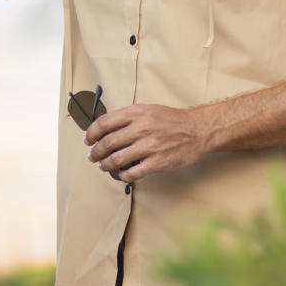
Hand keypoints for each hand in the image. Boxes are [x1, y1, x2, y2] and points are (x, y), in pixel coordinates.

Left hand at [84, 103, 212, 181]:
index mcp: (136, 113)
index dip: (91, 133)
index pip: (104, 123)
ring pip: (117, 159)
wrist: (197, 130)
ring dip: (105, 165)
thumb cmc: (171, 120)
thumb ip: (127, 117)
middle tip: (92, 156)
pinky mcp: (158, 162)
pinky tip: (122, 174)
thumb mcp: (148, 109)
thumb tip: (105, 129)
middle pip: (107, 143)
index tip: (87, 139)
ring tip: (103, 166)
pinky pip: (133, 172)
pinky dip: (123, 175)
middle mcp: (141, 128)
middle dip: (95, 152)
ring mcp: (149, 146)